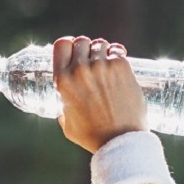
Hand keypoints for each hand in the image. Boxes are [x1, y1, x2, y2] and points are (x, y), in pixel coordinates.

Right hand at [53, 36, 147, 152]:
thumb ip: (63, 107)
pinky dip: (117, 54)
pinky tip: (119, 61)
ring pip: (100, 44)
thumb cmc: (93, 136)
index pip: (61, 45)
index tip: (74, 51)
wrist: (121, 141)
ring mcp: (102, 66)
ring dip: (102, 51)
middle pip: (81, 41)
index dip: (68, 45)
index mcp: (63, 80)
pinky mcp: (122, 67)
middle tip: (92, 60)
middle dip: (86, 49)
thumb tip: (65, 100)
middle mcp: (80, 69)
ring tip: (106, 63)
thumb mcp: (67, 122)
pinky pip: (117, 50)